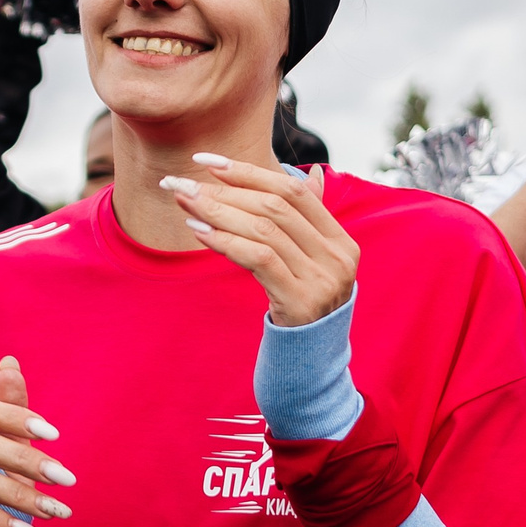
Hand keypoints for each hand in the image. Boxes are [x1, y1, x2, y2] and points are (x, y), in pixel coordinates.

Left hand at [160, 155, 358, 326]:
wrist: (308, 365)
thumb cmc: (301, 307)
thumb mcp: (310, 263)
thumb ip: (308, 222)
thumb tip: (314, 174)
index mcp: (341, 241)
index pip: (295, 191)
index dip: (250, 172)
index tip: (208, 161)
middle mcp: (338, 258)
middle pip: (276, 207)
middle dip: (226, 190)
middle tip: (184, 182)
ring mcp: (322, 280)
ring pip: (265, 230)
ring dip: (218, 212)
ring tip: (185, 201)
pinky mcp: (301, 302)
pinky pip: (259, 259)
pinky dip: (226, 240)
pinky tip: (199, 231)